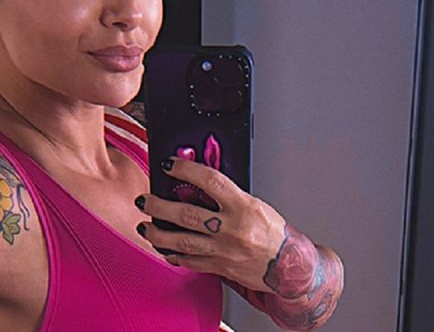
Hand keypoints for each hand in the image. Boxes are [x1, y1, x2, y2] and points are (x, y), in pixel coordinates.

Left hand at [136, 157, 286, 292]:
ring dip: (158, 234)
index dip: (186, 169)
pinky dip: (173, 254)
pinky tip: (163, 248)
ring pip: (182, 242)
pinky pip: (190, 261)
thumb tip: (195, 182)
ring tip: (144, 227)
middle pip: (187, 214)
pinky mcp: (220, 268)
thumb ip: (226, 195)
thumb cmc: (273, 232)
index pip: (210, 181)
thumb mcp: (254, 204)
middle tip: (144, 200)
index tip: (169, 164)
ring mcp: (224, 251)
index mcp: (243, 206)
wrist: (289, 266)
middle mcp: (232, 228)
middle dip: (159, 206)